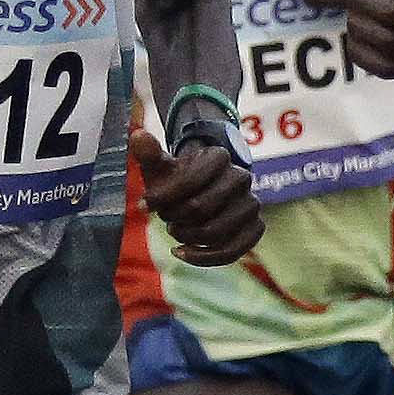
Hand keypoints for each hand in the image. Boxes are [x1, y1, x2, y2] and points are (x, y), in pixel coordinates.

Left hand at [145, 137, 260, 265]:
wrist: (205, 187)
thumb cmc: (178, 177)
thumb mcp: (161, 165)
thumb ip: (148, 152)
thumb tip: (138, 136)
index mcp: (219, 156)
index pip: (189, 182)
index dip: (161, 198)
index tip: (143, 204)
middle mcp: (242, 177)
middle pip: (200, 208)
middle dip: (174, 217)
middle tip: (165, 217)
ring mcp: (251, 203)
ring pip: (215, 232)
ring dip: (186, 237)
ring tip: (175, 230)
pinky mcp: (255, 227)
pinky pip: (232, 251)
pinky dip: (203, 258)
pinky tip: (181, 253)